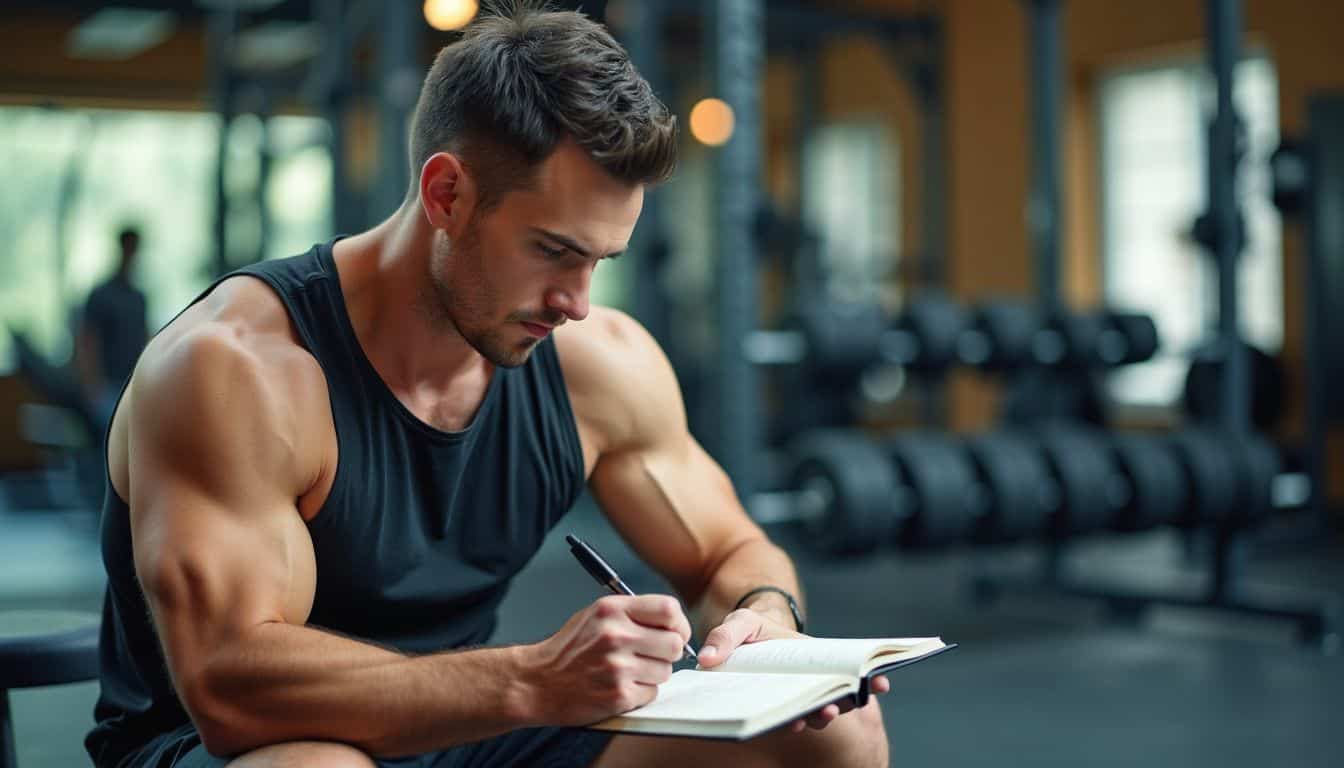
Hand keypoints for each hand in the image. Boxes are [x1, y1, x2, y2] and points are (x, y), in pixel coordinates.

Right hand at [524, 594, 691, 726]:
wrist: (537, 682)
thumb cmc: (568, 649)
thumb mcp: (595, 615)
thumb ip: (633, 613)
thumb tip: (671, 622)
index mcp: (612, 610)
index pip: (669, 610)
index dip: (679, 624)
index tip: (675, 632)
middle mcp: (616, 635)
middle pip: (674, 644)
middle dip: (668, 653)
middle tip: (651, 656)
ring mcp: (617, 667)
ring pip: (666, 671)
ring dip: (653, 675)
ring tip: (628, 672)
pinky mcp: (618, 695)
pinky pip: (652, 693)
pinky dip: (641, 693)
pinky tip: (620, 687)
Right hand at [697, 607, 888, 732]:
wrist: (771, 620)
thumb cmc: (751, 630)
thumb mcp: (737, 625)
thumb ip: (722, 639)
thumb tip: (706, 660)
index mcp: (768, 693)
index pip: (779, 714)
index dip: (787, 721)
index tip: (797, 722)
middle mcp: (792, 696)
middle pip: (807, 713)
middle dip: (818, 714)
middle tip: (825, 712)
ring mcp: (814, 687)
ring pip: (831, 703)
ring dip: (843, 704)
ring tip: (853, 699)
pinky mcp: (833, 675)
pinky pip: (852, 684)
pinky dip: (870, 685)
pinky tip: (882, 682)